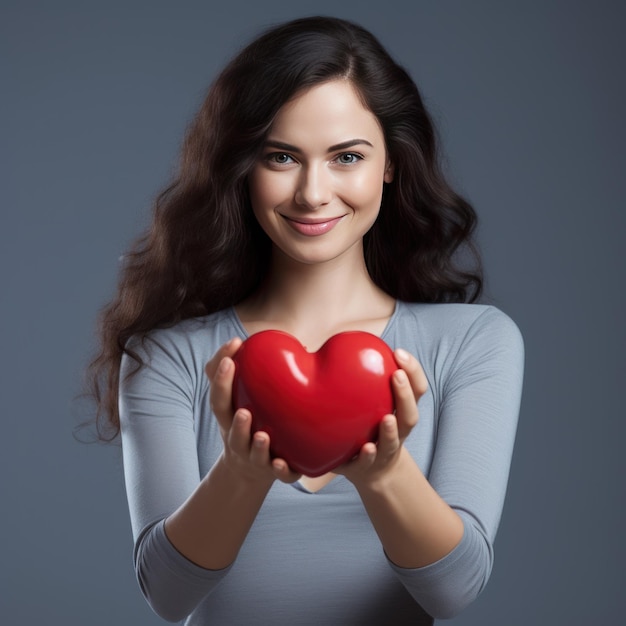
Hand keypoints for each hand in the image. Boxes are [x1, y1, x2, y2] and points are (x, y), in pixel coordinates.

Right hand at [205, 338, 300, 484]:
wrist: (250, 469)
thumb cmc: (245, 420)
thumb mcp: (233, 398)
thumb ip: (233, 370)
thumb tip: (237, 342)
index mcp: (228, 417)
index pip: (219, 399)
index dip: (220, 380)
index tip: (229, 359)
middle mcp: (237, 439)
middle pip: (232, 432)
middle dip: (237, 422)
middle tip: (243, 411)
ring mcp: (254, 458)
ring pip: (253, 454)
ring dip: (257, 446)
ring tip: (262, 436)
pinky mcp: (273, 472)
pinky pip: (279, 474)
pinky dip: (281, 471)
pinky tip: (284, 464)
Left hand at [336, 348, 427, 485]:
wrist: (371, 471)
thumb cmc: (368, 426)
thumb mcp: (371, 401)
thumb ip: (362, 378)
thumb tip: (336, 341)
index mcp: (401, 411)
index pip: (417, 388)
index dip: (413, 371)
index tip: (399, 352)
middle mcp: (398, 431)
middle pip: (410, 415)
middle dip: (405, 394)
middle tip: (396, 375)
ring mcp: (384, 451)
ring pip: (393, 441)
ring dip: (390, 430)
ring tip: (386, 418)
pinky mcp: (366, 467)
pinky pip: (368, 463)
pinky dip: (368, 455)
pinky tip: (365, 448)